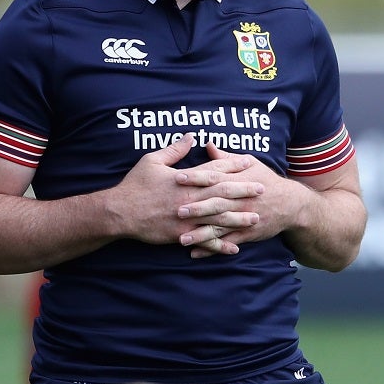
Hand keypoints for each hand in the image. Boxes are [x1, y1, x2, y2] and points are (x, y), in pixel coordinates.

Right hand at [108, 137, 262, 254]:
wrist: (119, 212)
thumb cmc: (135, 185)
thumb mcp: (152, 161)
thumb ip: (174, 150)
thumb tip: (190, 136)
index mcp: (186, 179)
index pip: (215, 169)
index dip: (233, 165)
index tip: (249, 162)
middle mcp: (191, 199)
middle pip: (224, 193)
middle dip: (245, 190)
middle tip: (263, 189)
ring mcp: (187, 218)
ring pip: (219, 218)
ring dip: (239, 218)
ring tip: (256, 218)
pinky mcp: (180, 234)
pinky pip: (204, 240)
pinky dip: (220, 245)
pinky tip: (234, 247)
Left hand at [176, 152, 311, 257]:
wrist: (291, 204)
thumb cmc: (266, 180)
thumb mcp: (251, 165)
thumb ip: (226, 158)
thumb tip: (207, 144)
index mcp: (239, 180)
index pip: (215, 177)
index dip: (197, 177)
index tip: (177, 177)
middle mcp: (240, 200)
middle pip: (217, 203)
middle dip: (198, 207)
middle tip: (177, 210)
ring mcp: (243, 218)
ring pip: (220, 227)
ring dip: (201, 234)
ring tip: (181, 239)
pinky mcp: (246, 234)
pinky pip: (227, 242)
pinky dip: (212, 248)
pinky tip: (195, 253)